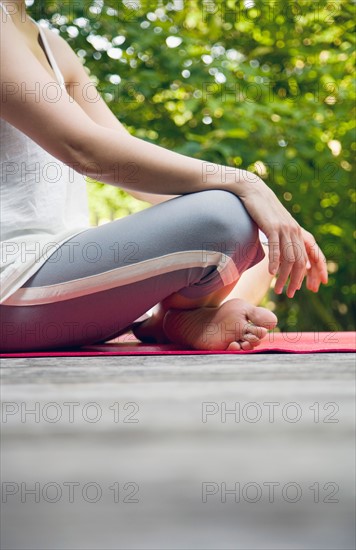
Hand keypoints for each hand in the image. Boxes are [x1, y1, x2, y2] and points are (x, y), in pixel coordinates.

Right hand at [236, 175, 327, 297]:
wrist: (253, 192)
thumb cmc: (263, 212)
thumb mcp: (278, 229)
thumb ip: (286, 243)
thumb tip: (294, 262)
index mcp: (298, 232)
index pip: (314, 253)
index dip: (318, 270)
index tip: (317, 285)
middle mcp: (295, 231)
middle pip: (301, 261)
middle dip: (297, 280)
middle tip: (290, 294)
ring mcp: (284, 228)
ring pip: (289, 258)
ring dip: (284, 276)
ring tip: (278, 290)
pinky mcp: (272, 226)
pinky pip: (275, 248)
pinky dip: (274, 262)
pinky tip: (271, 273)